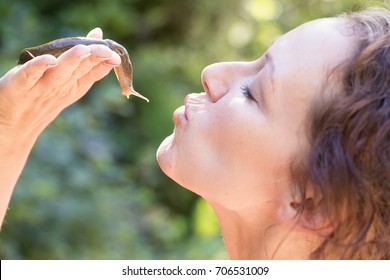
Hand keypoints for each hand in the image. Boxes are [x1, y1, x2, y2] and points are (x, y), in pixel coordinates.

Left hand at [0, 28, 120, 143]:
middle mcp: (61, 85)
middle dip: (95, 59)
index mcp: (74, 84)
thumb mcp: (68, 79)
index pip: (94, 71)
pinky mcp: (20, 85)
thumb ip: (84, 58)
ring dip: (72, 61)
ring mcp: (42, 86)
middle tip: (107, 51)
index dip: (106, 63)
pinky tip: (49, 60)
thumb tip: (98, 32)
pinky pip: (30, 75)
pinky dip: (39, 67)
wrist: (17, 122)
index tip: (116, 56)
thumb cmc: (45, 96)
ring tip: (84, 50)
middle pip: (80, 70)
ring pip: (59, 72)